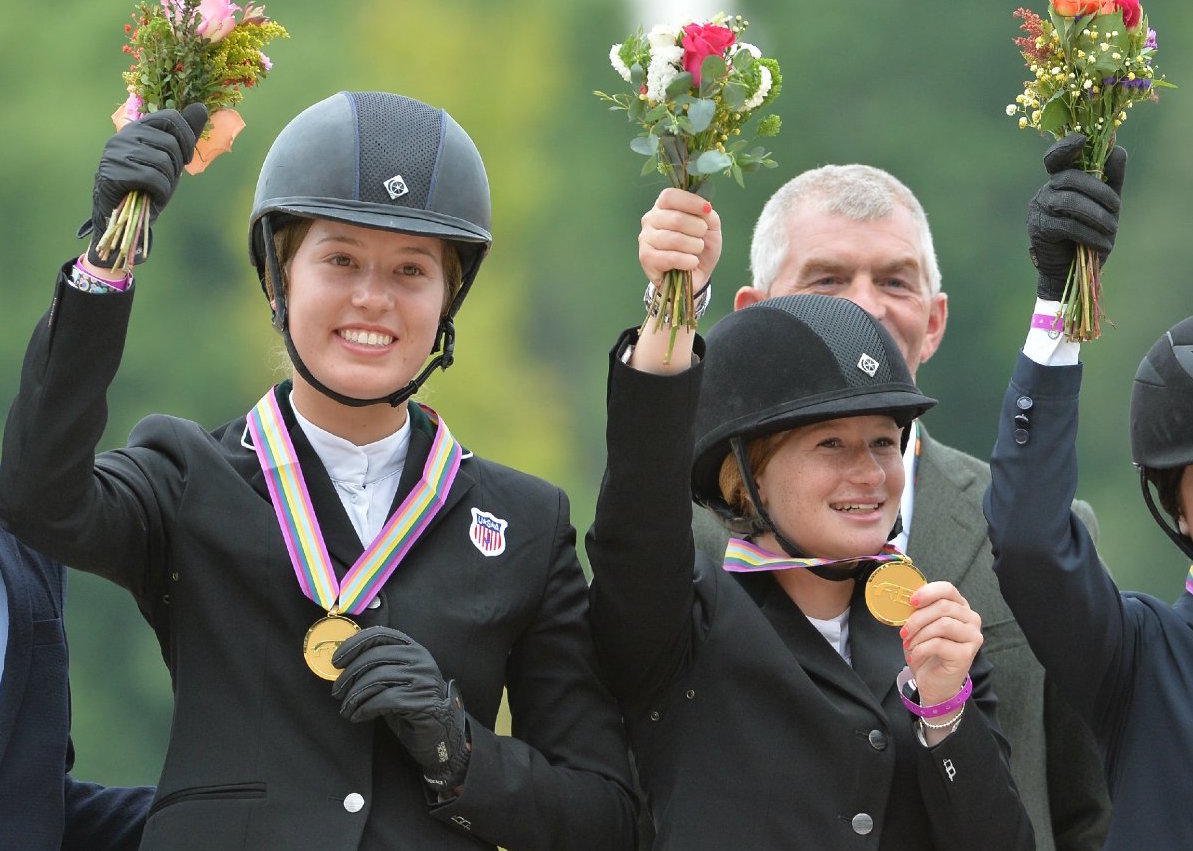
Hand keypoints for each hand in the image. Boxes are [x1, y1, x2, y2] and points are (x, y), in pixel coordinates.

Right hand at [85, 103, 208, 267]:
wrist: (124, 216)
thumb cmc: (149, 186)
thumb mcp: (171, 158)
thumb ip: (184, 135)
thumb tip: (201, 107)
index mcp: (139, 128)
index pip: (171, 118)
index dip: (187, 138)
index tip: (185, 158)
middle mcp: (124, 136)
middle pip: (170, 142)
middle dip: (176, 166)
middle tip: (164, 179)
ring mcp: (116, 153)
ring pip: (163, 161)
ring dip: (167, 182)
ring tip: (156, 189)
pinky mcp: (112, 172)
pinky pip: (152, 178)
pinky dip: (160, 191)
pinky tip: (152, 196)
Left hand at [332, 626, 468, 791]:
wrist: (438, 729)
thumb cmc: (410, 702)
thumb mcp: (393, 678)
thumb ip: (376, 666)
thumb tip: (342, 664)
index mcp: (411, 647)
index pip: (379, 635)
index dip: (353, 645)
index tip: (336, 662)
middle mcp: (419, 658)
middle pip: (374, 657)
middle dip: (349, 675)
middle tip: (336, 692)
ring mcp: (422, 678)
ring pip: (376, 678)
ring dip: (354, 696)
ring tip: (346, 709)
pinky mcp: (421, 699)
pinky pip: (383, 700)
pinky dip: (364, 709)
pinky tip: (357, 716)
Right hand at [638, 187, 721, 292]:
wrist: (695, 275)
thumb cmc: (699, 246)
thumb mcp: (710, 226)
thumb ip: (708, 214)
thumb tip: (705, 209)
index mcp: (663, 206)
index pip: (670, 196)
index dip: (690, 201)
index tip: (707, 210)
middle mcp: (650, 219)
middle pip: (676, 219)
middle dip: (697, 229)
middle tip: (702, 238)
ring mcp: (645, 239)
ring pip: (674, 239)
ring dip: (694, 246)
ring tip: (697, 251)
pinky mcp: (646, 258)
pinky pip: (670, 257)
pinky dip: (687, 261)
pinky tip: (692, 262)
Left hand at [900, 581, 981, 706]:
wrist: (935, 683)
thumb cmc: (927, 651)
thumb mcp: (920, 626)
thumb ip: (919, 611)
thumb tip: (905, 598)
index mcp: (960, 607)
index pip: (948, 589)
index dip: (927, 592)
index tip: (910, 602)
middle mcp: (971, 619)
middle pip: (942, 607)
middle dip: (917, 619)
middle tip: (904, 632)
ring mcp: (972, 636)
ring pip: (942, 624)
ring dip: (919, 634)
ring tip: (909, 644)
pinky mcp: (967, 654)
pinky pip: (939, 644)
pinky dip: (921, 649)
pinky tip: (915, 656)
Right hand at [1027, 132, 1126, 299]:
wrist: (1071, 271)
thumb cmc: (1089, 234)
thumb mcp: (1106, 204)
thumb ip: (1111, 178)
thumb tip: (1117, 148)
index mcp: (1059, 181)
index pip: (1056, 157)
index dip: (1065, 146)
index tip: (1083, 139)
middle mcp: (1045, 191)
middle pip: (1070, 178)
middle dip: (1099, 191)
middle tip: (1117, 208)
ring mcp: (1039, 209)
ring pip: (1069, 201)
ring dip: (1097, 215)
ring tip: (1113, 230)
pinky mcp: (1040, 229)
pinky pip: (1067, 225)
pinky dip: (1090, 234)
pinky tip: (1103, 244)